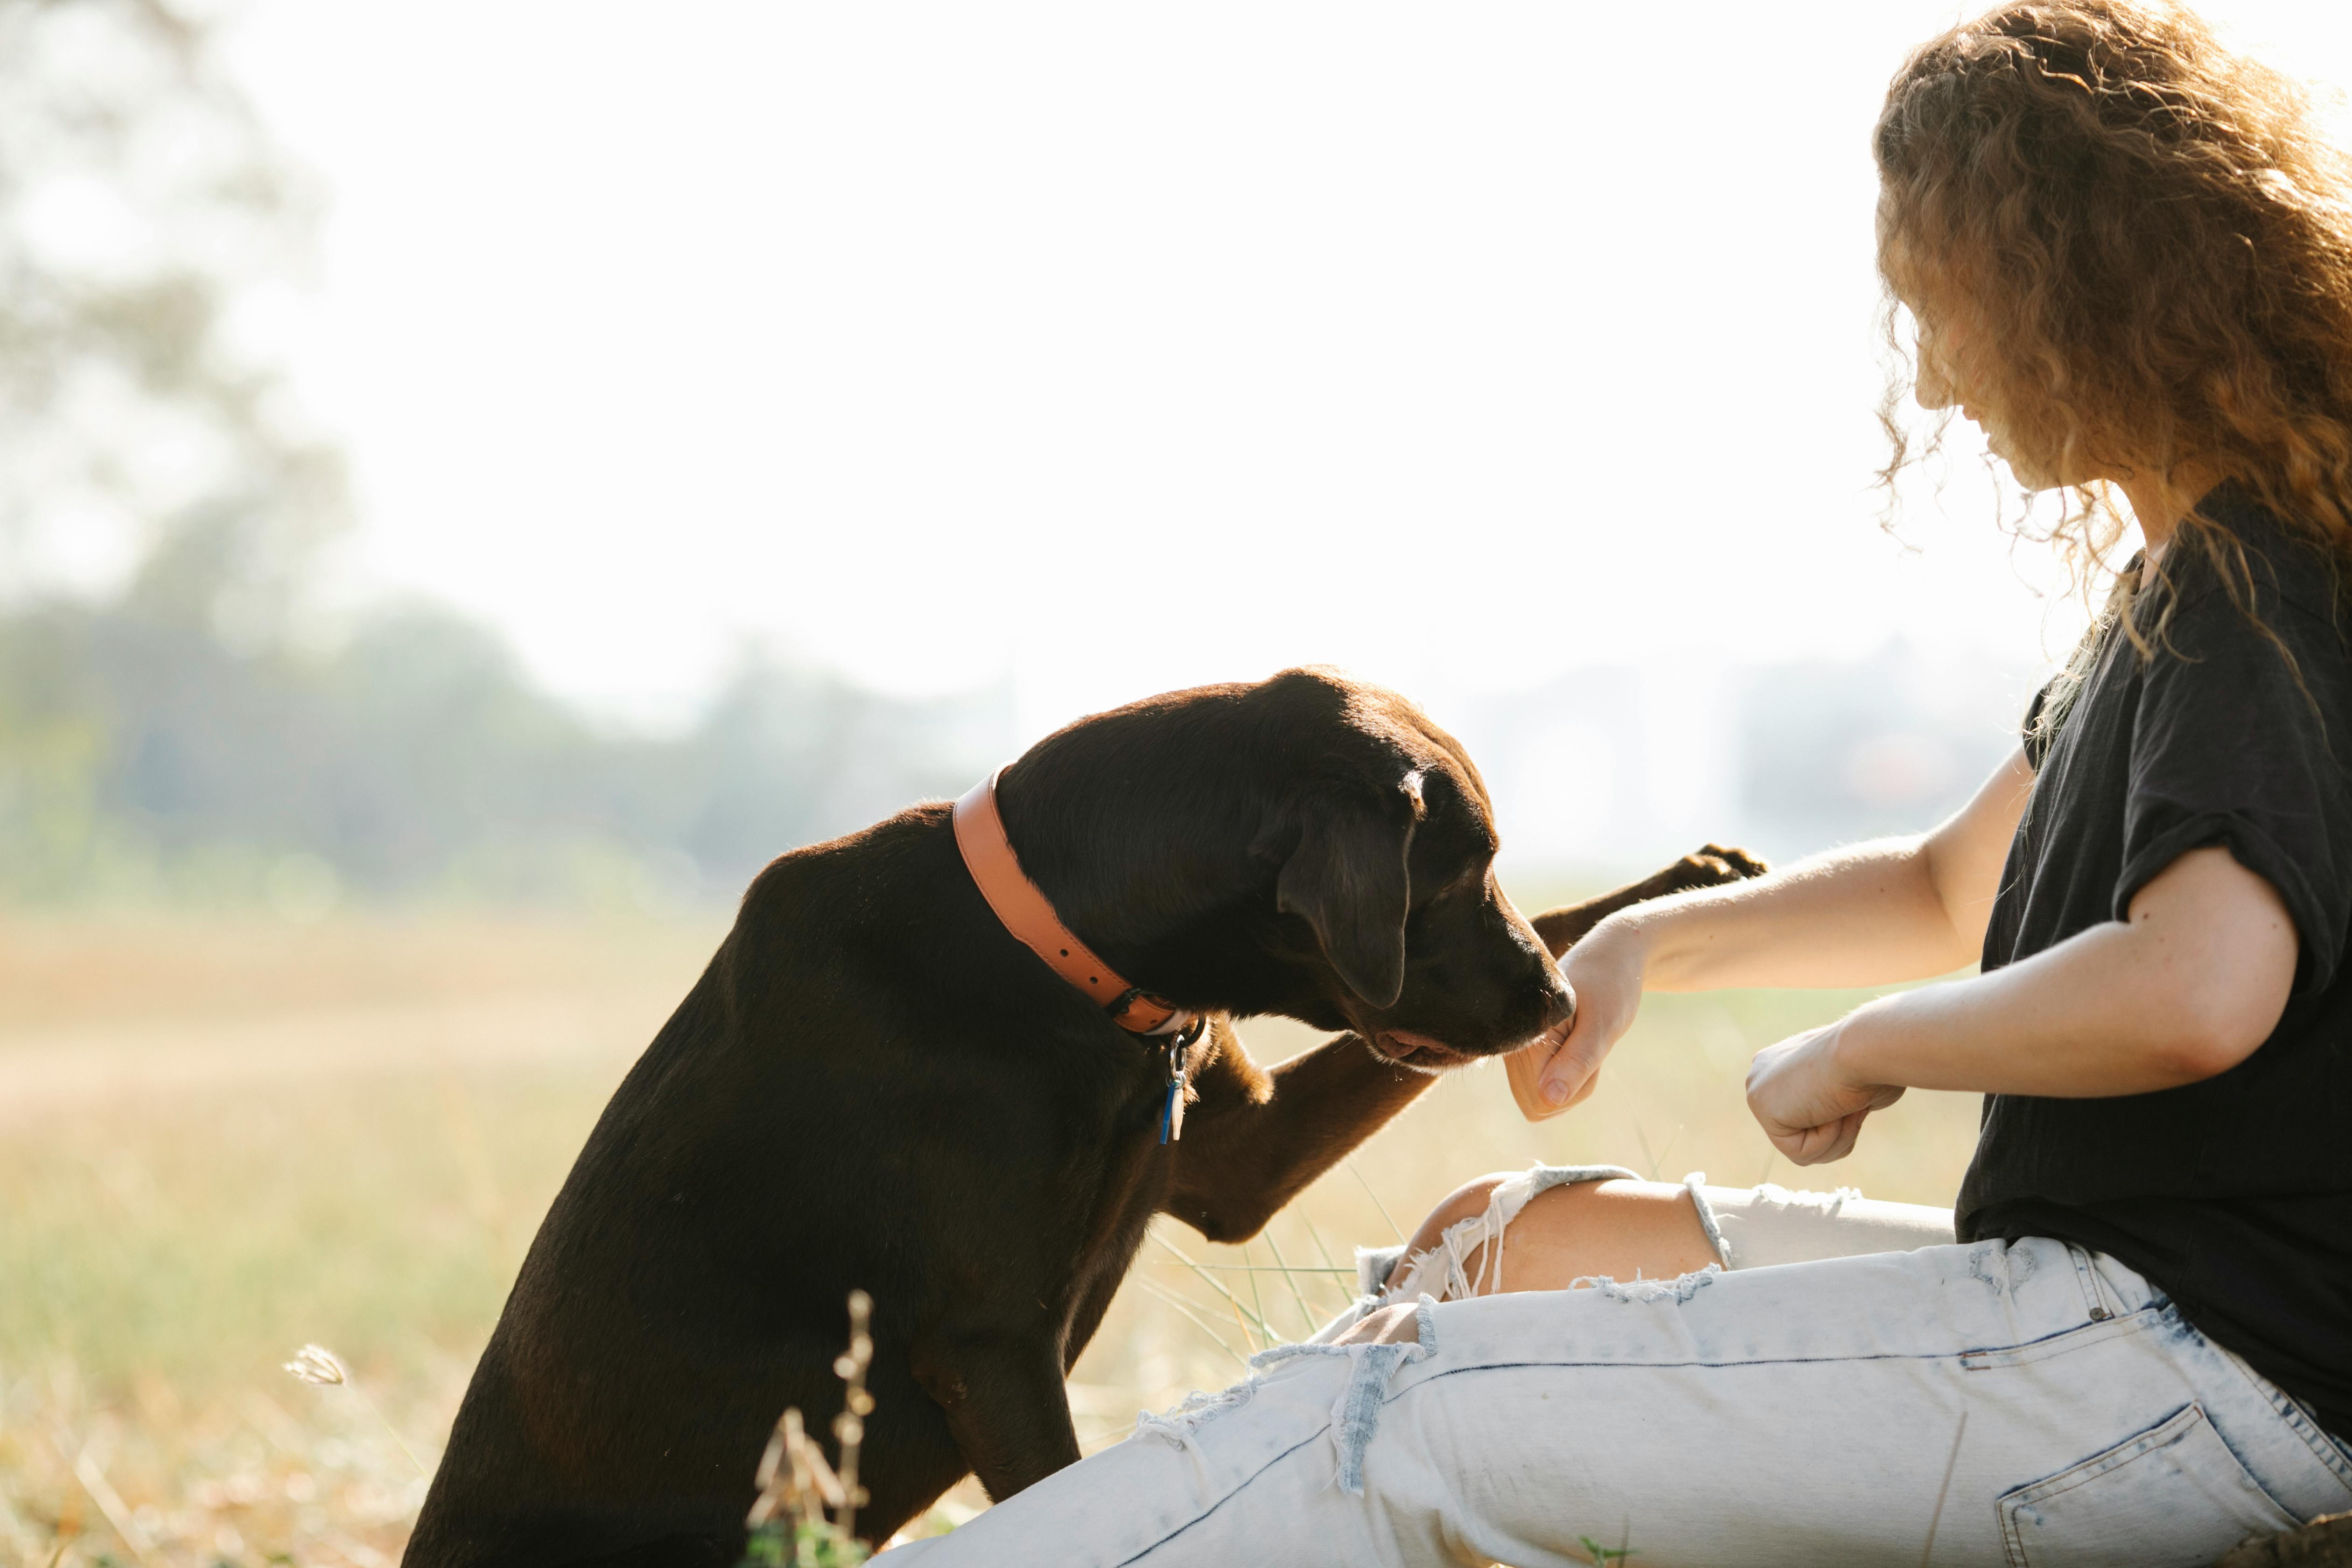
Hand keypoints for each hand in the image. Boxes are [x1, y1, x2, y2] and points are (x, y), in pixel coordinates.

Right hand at [1506, 919, 1642, 1120]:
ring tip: (1583, 1040)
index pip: (1540, 1100)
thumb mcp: (1602, 1026)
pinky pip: (1546, 1091)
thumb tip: (1549, 1100)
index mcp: (1523, 1035)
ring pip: (1543, 1101)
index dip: (1574, 1085)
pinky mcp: (1524, 1053)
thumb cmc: (1610, 987)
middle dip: (1573, 1086)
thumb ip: (1576, 1063)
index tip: (1588, 1045)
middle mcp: (1509, 1045)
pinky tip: (1576, 1044)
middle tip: (1588, 1044)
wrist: (1609, 960)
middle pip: (1539, 1104)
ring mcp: (1515, 1051)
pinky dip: (1570, 1076)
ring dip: (1573, 1081)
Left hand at [1744, 1009, 1905, 1163]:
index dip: (1842, 1123)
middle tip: (1853, 1105)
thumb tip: (1838, 1117)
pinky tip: (1828, 1108)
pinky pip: (1799, 1152)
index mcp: (1782, 1066)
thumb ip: (1835, 1106)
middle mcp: (1764, 1076)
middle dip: (1838, 1132)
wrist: (1866, 1051)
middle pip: (1802, 1136)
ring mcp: (1758, 1091)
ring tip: (1844, 1106)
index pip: (1806, 1118)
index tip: (1857, 1100)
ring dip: (1836, 1137)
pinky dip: (1825, 1139)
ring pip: (1802, 1149)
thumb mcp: (1852, 1090)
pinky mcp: (1761, 1107)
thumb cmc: (1873, 1066)